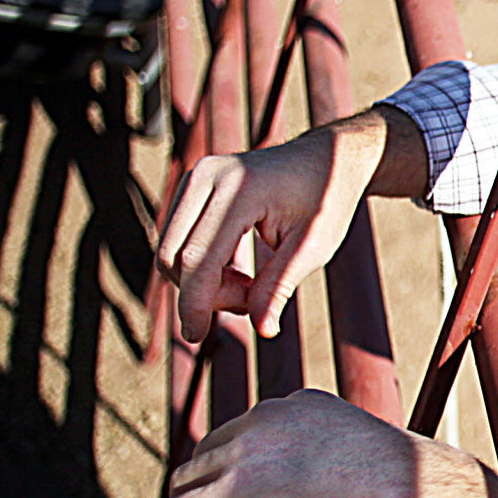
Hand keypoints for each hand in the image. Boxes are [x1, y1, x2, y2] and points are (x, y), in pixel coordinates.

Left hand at [145, 389, 497, 497]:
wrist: (412, 495)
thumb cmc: (409, 490)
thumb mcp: (369, 464)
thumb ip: (342, 471)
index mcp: (297, 407)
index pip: (242, 434)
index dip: (228, 469)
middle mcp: (262, 420)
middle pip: (206, 457)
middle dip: (198, 490)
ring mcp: (241, 454)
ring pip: (185, 486)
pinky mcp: (227, 494)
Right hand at [156, 105, 424, 343]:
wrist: (325, 160)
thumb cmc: (325, 202)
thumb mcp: (313, 248)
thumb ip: (280, 286)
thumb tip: (263, 329)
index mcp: (239, 190)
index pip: (197, 259)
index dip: (194, 303)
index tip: (196, 336)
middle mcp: (208, 177)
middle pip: (175, 256)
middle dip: (204, 293)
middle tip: (252, 300)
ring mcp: (196, 178)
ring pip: (172, 251)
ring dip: (204, 281)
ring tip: (252, 284)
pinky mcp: (193, 186)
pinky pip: (179, 240)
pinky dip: (202, 266)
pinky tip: (239, 270)